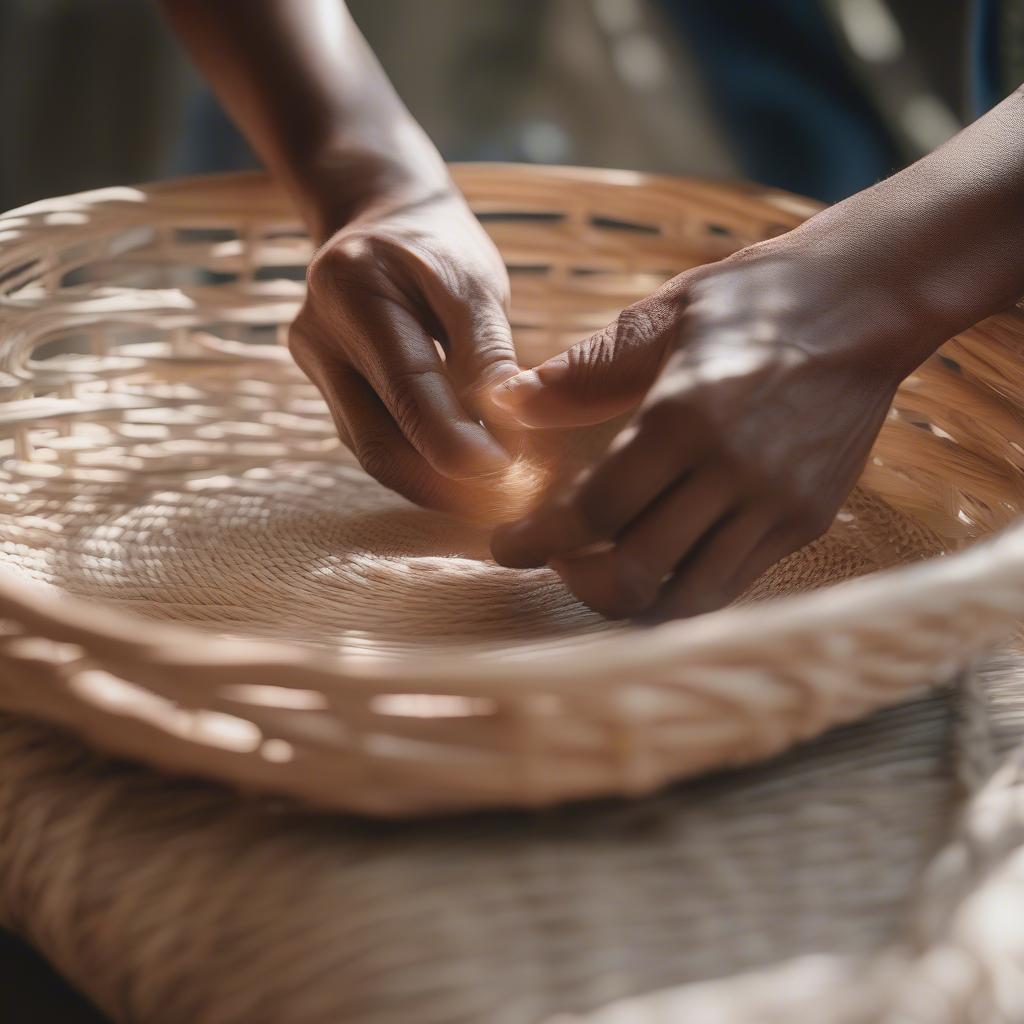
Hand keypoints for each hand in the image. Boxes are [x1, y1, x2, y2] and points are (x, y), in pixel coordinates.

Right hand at [289, 183, 521, 510]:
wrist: (383, 224)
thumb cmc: (438, 246)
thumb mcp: (474, 282)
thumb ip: (487, 354)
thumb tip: (506, 429)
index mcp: (352, 291)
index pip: (407, 388)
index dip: (455, 443)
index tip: (505, 471)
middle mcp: (317, 337)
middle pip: (378, 442)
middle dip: (445, 483)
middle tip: (510, 499)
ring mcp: (316, 370)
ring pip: (377, 454)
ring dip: (438, 484)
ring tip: (499, 494)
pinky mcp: (329, 394)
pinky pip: (377, 444)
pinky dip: (424, 467)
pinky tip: (468, 478)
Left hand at [490, 237, 917, 619]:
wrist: (870, 301)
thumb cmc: (757, 298)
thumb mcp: (664, 316)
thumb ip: (584, 370)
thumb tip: (507, 399)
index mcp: (684, 416)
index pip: (593, 510)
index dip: (538, 540)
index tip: (506, 546)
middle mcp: (732, 472)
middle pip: (635, 570)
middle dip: (577, 581)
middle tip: (555, 559)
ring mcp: (776, 504)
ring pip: (687, 596)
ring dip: (630, 597)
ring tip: (602, 567)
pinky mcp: (807, 520)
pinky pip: (733, 581)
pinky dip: (684, 585)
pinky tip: (660, 556)